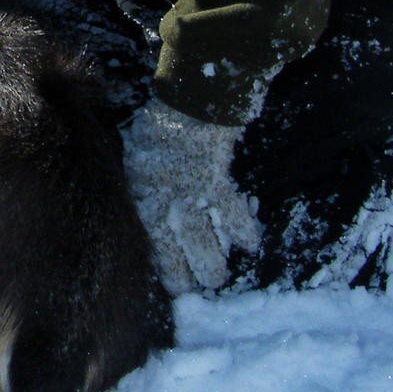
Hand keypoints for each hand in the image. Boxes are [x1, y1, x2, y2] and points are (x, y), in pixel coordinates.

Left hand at [121, 99, 261, 293]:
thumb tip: (146, 196)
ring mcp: (191, 194)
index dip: (163, 264)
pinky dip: (243, 230)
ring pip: (202, 240)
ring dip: (212, 263)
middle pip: (175, 247)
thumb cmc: (161, 126)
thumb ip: (146, 180)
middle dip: (185, 273)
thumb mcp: (141, 154)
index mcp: (145, 194)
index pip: (152, 239)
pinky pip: (232, 214)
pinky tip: (251, 244)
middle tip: (193, 290)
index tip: (172, 285)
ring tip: (217, 279)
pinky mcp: (216, 183)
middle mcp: (166, 200)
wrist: (188, 101)